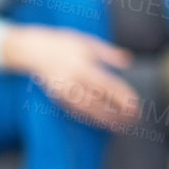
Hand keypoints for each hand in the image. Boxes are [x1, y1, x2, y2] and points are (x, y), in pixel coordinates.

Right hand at [0, 25, 138, 130]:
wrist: (33, 50)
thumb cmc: (62, 43)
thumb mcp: (86, 42)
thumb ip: (107, 53)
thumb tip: (128, 61)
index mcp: (84, 64)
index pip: (109, 84)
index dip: (123, 96)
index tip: (136, 104)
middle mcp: (74, 79)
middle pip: (101, 99)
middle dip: (118, 111)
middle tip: (133, 118)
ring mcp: (65, 90)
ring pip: (88, 109)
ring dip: (105, 119)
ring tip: (120, 126)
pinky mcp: (58, 97)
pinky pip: (76, 111)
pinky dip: (90, 118)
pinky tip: (101, 122)